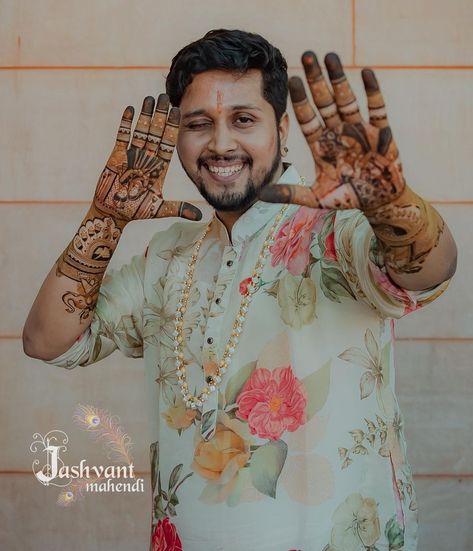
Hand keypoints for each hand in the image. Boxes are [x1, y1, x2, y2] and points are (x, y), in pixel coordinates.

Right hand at [93, 94, 201, 221]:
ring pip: (141, 131)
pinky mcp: (116, 156)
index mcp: (158, 168)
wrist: (113, 213)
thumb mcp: (161, 208)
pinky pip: (122, 136)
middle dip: (161, 115)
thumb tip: (201, 216)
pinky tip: (131, 109)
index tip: (178, 112)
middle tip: (166, 96)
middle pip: (156, 133)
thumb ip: (180, 208)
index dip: (173, 128)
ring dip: (146, 115)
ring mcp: (131, 156)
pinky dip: (126, 123)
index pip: (168, 144)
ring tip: (151, 98)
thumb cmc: (135, 211)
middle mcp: (146, 159)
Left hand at [259, 52, 404, 211]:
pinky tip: (365, 72)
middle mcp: (337, 133)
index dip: (300, 100)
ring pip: (346, 99)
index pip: (307, 118)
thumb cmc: (347, 199)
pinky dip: (372, 91)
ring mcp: (358, 130)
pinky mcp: (380, 131)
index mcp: (321, 146)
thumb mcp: (316, 198)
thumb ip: (290, 193)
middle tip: (306, 55)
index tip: (291, 81)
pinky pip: (376, 107)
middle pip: (324, 102)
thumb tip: (261, 195)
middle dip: (316, 80)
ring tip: (329, 56)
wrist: (379, 202)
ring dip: (339, 78)